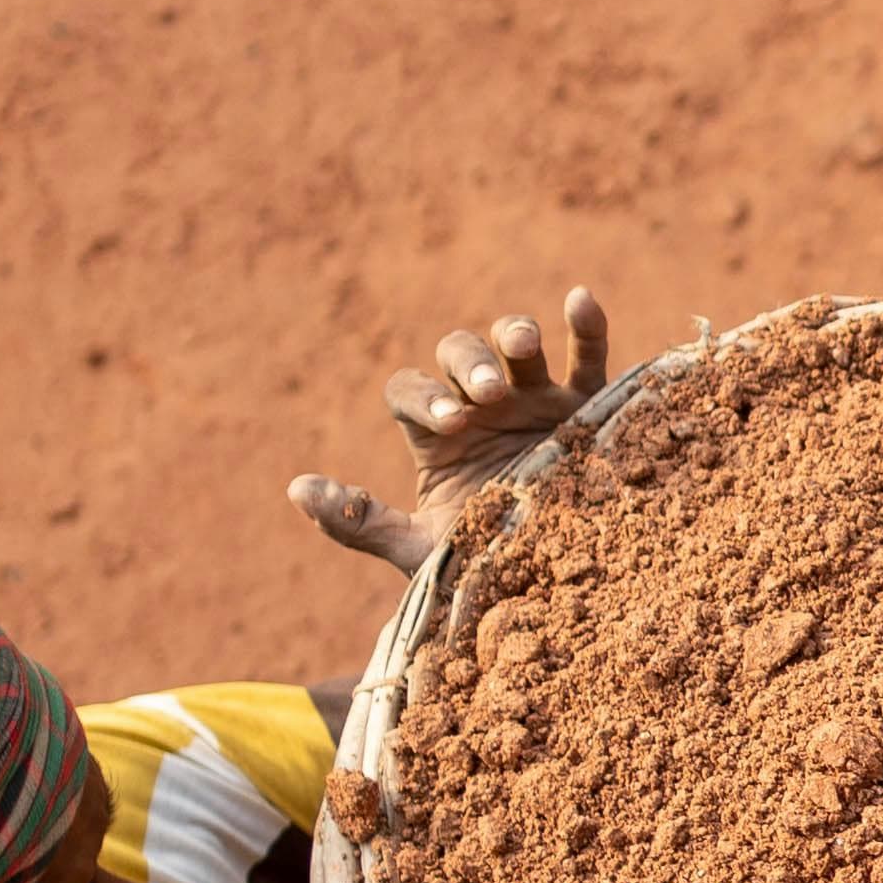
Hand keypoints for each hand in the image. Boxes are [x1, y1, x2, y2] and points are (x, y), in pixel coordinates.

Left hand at [289, 285, 616, 573]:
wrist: (555, 583)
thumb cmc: (482, 562)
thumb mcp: (418, 549)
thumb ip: (358, 521)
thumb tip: (296, 488)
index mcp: (437, 433)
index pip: (411, 391)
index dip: (424, 398)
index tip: (449, 426)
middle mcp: (482, 405)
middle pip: (459, 353)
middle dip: (468, 366)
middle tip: (486, 396)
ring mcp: (534, 399)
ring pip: (515, 343)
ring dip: (515, 332)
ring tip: (523, 346)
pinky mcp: (585, 407)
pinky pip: (587, 358)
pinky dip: (585, 326)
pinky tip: (581, 298)